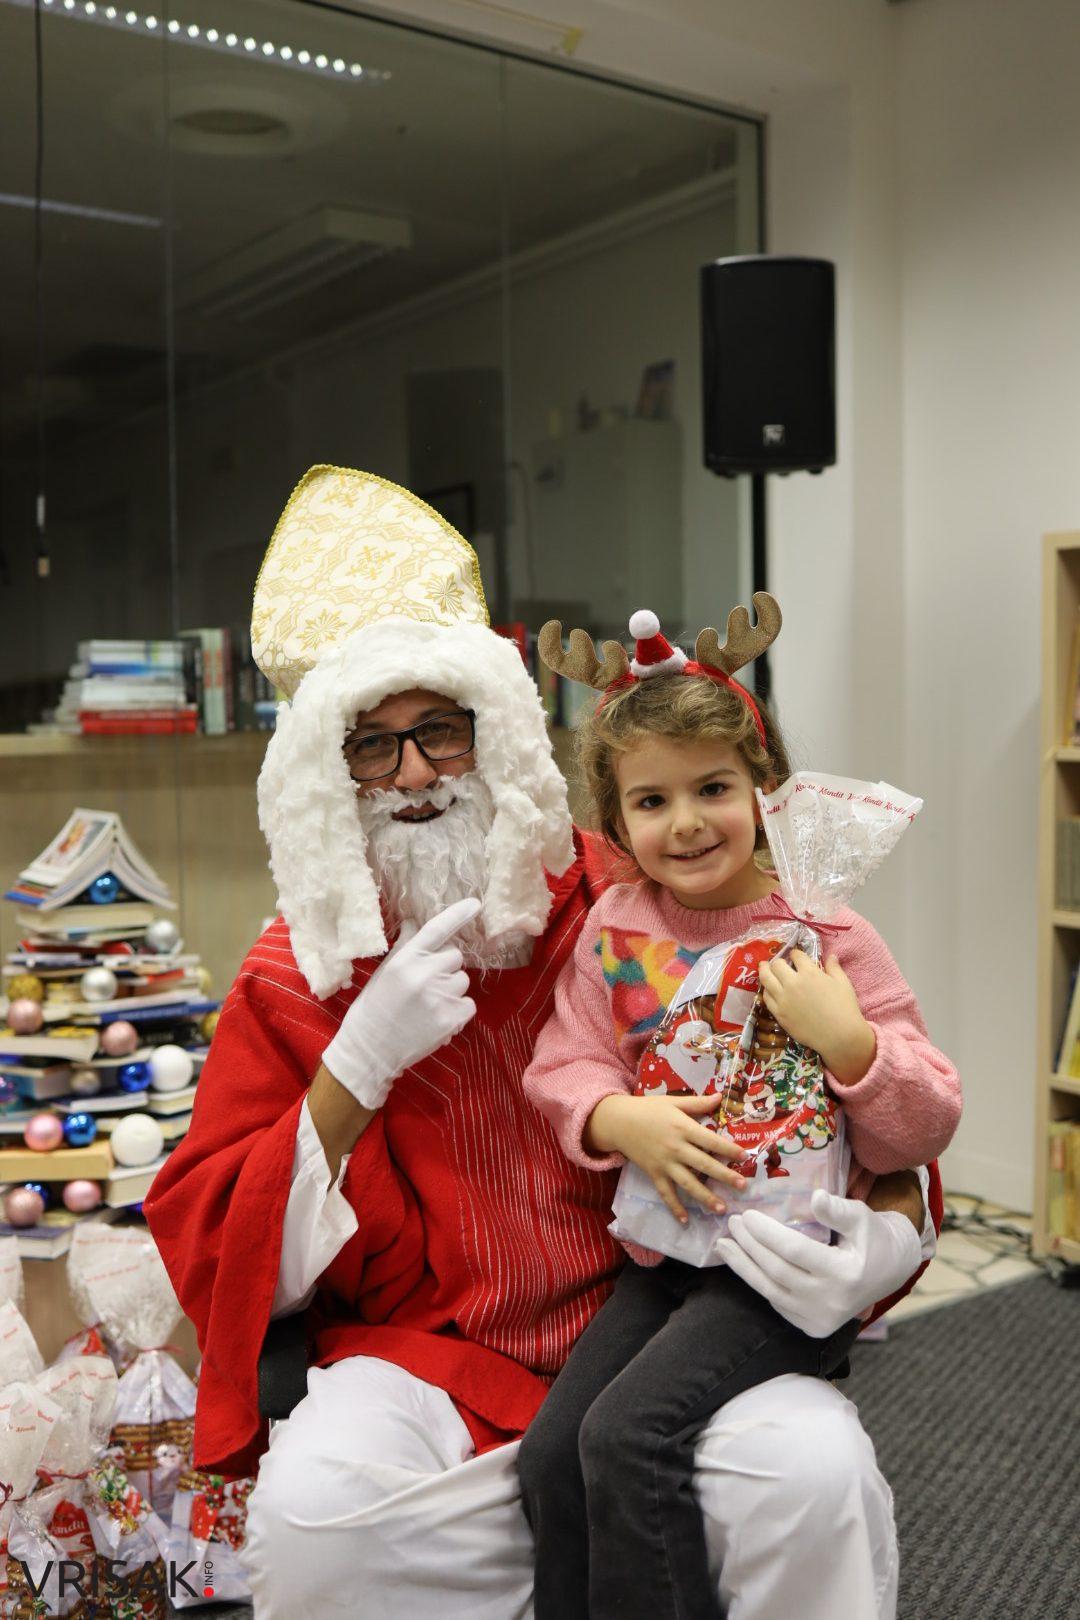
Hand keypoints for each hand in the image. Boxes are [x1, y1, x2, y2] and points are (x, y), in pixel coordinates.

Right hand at [321, 897, 479, 1109]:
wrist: (369, 1050)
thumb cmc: (374, 1008)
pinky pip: (469, 1005)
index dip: (457, 915)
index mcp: (405, 959)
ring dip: (452, 990)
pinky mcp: (450, 1019)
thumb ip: (405, 946)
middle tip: (426, 986)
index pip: (436, 929)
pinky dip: (458, 1012)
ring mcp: (438, 997)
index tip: (476, 904)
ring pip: (463, 981)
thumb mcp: (385, 972)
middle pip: (456, 957)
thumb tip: (413, 921)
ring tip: (428, 1006)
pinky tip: (437, 1019)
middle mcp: (423, 974)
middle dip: (446, 968)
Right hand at [588, 1093, 748, 1225]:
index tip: (745, 1157)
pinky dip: (674, 1207)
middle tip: (742, 1186)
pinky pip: (666, 1193)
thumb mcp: (673, 1102)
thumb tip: (719, 1097)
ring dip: (705, 1197)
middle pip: (704, 1164)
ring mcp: (664, 1163)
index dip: (728, 1149)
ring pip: (688, 1183)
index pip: (710, 1140)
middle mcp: (676, 1148)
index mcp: (683, 1128)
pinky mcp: (654, 1174)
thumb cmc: (648, 1109)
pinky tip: (685, 1220)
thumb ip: (697, 1103)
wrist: (618, 1121)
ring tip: (722, 1208)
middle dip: (724, 1176)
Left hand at [715, 1188, 923, 1337]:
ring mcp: (821, 1320)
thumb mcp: (861, 1217)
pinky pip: (778, 1303)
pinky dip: (758, 1283)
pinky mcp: (813, 1327)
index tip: (747, 1215)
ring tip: (723, 1245)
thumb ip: (837, 1210)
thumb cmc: (872, 1237)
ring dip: (744, 1267)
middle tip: (731, 1223)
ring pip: (771, 1292)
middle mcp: (832, 1302)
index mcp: (846, 1274)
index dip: (767, 1233)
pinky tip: (743, 1263)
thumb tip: (815, 1196)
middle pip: (778, 1272)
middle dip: (750, 1247)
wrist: (890, 1271)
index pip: (795, 1251)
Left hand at [757, 951, 875, 1083]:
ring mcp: (783, 999)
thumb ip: (834, 967)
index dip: (795, 953)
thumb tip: (831, 955)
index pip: (796, 956)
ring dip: (764, 971)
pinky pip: (766, 998)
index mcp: (809, 973)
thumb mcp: (843, 983)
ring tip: (763, 967)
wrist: (839, 1035)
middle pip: (776, 965)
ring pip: (766, 979)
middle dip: (777, 961)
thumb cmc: (844, 1007)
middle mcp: (792, 983)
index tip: (795, 955)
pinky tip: (768, 989)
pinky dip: (766, 991)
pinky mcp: (779, 1014)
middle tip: (778, 962)